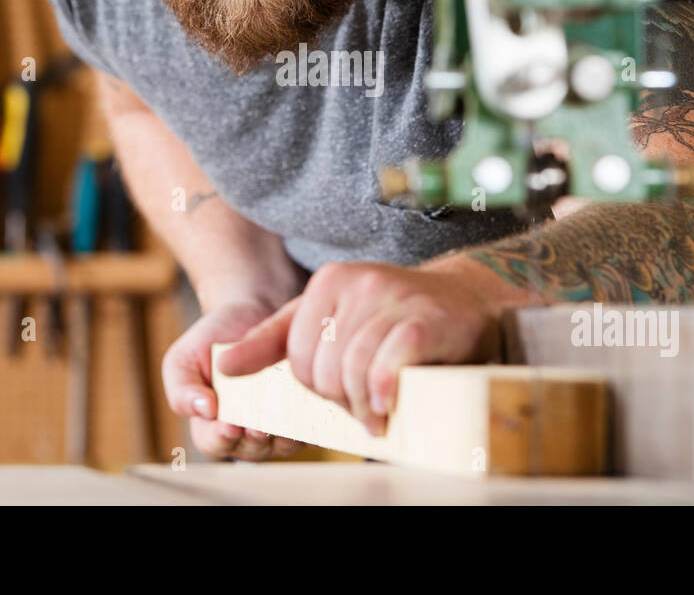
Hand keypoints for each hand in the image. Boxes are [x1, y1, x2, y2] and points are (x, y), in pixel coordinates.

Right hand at [161, 299, 303, 460]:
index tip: (228, 426)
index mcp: (211, 425)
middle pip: (250, 450)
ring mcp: (275, 426)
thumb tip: (203, 410)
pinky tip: (308, 411)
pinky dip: (308, 423)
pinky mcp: (302, 414)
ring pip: (281, 445)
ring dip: (283, 438)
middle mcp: (244, 432)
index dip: (220, 439)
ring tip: (284, 423)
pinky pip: (308, 426)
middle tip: (258, 428)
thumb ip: (182, 388)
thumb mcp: (184, 358)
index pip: (213, 443)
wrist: (250, 314)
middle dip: (254, 442)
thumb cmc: (212, 339)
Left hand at [215, 261, 503, 434]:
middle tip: (366, 404)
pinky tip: (392, 402)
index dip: (317, 388)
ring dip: (366, 407)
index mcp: (328, 282)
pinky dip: (385, 394)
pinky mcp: (423, 321)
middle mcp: (357, 283)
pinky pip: (386, 368)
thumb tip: (225, 367)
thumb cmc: (395, 319)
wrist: (468, 300)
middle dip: (342, 400)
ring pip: (353, 374)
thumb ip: (276, 340)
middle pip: (324, 371)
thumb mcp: (333, 319)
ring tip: (380, 410)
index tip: (341, 391)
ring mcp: (391, 299)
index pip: (297, 359)